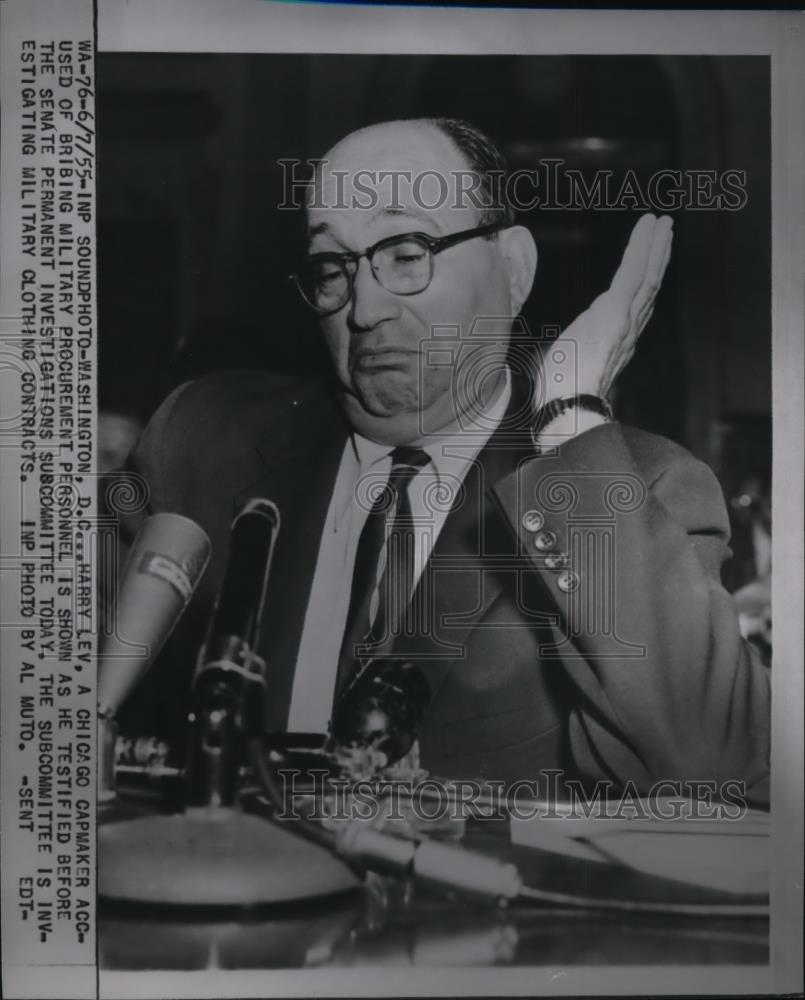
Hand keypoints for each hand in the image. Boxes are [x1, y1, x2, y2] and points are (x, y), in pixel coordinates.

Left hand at [546, 213, 673, 400]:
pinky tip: (650, 226)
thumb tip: (549, 354)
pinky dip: (643, 246)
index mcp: (614, 343)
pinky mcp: (616, 311)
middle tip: (665, 233)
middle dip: (658, 259)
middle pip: (648, 288)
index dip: (643, 283)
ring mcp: (625, 320)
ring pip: (648, 276)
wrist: (565, 404)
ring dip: (657, 247)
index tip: (648, 265)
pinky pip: (634, 271)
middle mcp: (627, 331)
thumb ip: (562, 355)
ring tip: (663, 223)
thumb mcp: (560, 365)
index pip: (633, 306)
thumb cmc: (557, 394)